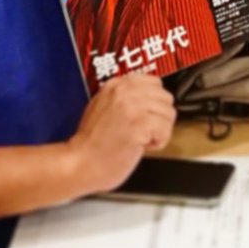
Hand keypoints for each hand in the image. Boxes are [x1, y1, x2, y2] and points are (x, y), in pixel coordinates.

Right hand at [67, 74, 177, 194]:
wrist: (79, 164)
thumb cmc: (91, 144)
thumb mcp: (103, 107)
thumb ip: (124, 98)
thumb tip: (149, 97)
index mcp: (117, 85)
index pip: (155, 83)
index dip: (154, 103)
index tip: (146, 116)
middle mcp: (125, 91)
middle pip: (165, 98)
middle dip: (159, 117)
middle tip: (142, 131)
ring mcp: (133, 106)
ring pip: (169, 113)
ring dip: (160, 131)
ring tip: (140, 140)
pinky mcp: (140, 123)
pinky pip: (166, 129)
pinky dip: (159, 142)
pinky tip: (142, 146)